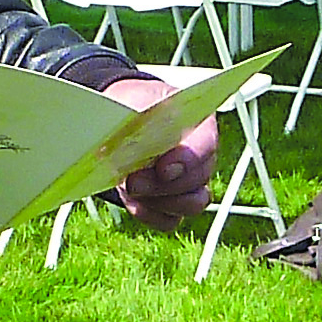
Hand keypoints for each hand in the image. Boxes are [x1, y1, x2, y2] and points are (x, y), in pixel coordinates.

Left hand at [103, 76, 217, 227]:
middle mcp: (200, 154)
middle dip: (163, 184)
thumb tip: (125, 143)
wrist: (115, 121)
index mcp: (198, 121)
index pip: (206, 144)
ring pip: (192, 204)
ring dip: (159, 201)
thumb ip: (135, 119)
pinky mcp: (171, 204)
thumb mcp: (129, 101)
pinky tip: (132, 201)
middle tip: (133, 180)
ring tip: (131, 188)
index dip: (188, 160)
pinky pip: (170, 220)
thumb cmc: (129, 107)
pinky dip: (150, 214)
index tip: (163, 169)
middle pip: (199, 178)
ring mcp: (189, 182)